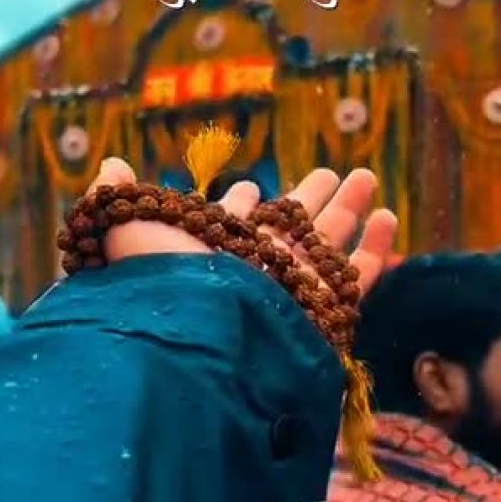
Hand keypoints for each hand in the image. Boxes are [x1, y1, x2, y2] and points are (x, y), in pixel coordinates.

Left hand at [89, 158, 396, 298]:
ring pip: (326, 245)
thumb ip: (119, 196)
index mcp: (210, 250)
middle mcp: (253, 270)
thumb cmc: (156, 280)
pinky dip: (374, 247)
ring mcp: (290, 288)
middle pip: (288, 228)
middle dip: (310, 199)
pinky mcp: (323, 307)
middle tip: (333, 173)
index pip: (231, 221)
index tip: (252, 189)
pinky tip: (389, 216)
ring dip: (349, 211)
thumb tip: (111, 166)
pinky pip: (355, 276)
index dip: (241, 204)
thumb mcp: (126, 227)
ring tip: (366, 179)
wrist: (194, 335)